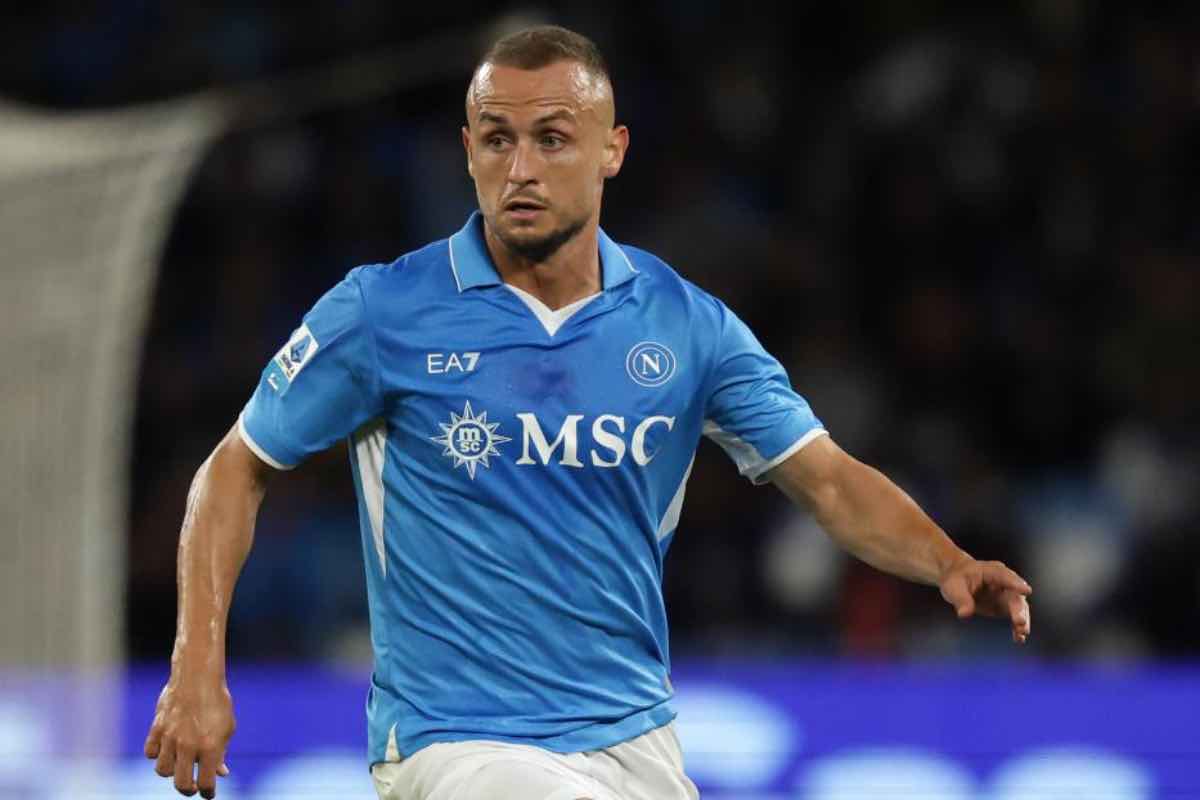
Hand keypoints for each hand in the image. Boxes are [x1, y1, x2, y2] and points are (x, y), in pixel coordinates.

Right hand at [144, 676, 234, 797]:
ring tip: (179, 765)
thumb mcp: (227, 727)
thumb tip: (221, 774)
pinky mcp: (156, 728)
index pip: (205, 783)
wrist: (198, 677)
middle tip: (191, 787)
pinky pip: (150, 753)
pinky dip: (156, 755)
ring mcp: (170, 737)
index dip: (207, 793)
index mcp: (210, 746)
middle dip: (187, 790)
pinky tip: (166, 749)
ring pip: (162, 770)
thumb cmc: (217, 702)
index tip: (208, 794)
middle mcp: (189, 745)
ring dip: (171, 771)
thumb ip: (221, 753)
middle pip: (181, 784)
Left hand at [939, 558, 1032, 643]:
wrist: (956, 580)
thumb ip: (961, 599)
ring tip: (1022, 633)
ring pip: (1019, 608)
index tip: (1026, 591)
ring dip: (1022, 620)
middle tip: (1019, 621)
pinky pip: (1014, 618)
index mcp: (992, 571)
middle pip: (1015, 595)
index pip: (1005, 576)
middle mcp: (1004, 583)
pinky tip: (1019, 638)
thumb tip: (965, 614)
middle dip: (1019, 609)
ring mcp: (1006, 596)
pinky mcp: (1004, 607)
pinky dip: (1017, 627)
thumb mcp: (953, 586)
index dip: (1016, 583)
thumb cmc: (956, 578)